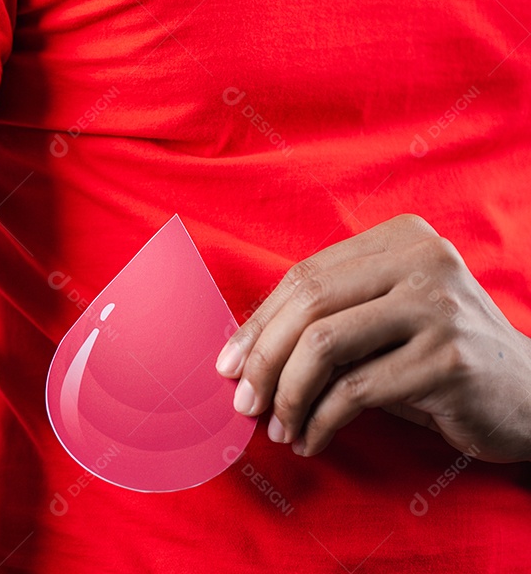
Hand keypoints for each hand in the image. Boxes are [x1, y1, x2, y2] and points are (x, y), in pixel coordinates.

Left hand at [215, 213, 530, 462]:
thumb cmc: (438, 357)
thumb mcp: (385, 320)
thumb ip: (329, 318)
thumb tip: (243, 351)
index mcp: (401, 238)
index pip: (305, 275)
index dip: (258, 322)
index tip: (228, 363)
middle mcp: (423, 261)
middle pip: (308, 303)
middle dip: (263, 358)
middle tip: (242, 401)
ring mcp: (439, 308)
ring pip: (324, 344)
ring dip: (287, 394)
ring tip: (278, 427)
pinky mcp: (448, 361)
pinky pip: (355, 391)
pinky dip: (320, 421)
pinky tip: (312, 439)